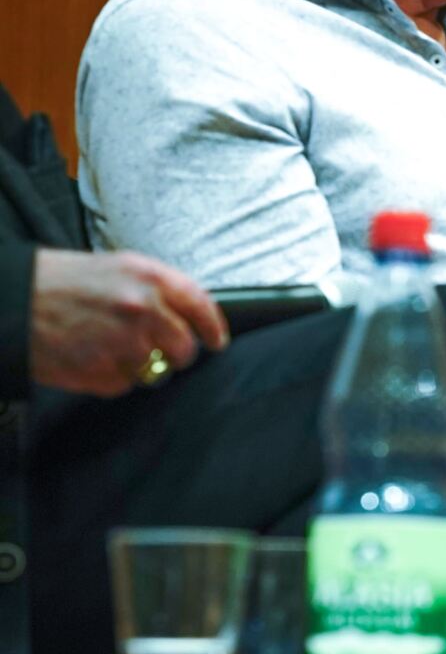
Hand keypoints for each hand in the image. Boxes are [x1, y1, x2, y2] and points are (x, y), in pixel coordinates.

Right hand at [29, 249, 228, 397]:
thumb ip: (154, 288)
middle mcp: (142, 309)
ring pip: (154, 371)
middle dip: (173, 354)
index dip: (213, 327)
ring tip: (105, 346)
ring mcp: (123, 342)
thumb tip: (187, 313)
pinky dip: (110, 377)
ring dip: (137, 366)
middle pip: (184, 348)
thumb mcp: (114, 268)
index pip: (200, 305)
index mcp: (148, 277)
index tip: (216, 341)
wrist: (11, 299)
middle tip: (154, 349)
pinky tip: (88, 356)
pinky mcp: (101, 370)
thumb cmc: (59, 282)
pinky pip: (123, 385)